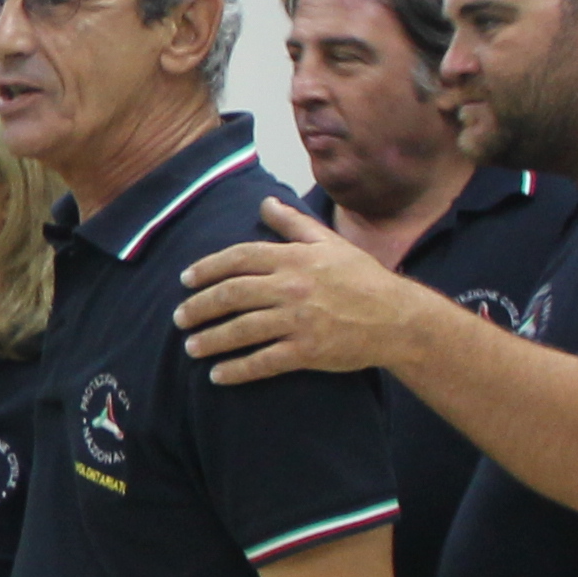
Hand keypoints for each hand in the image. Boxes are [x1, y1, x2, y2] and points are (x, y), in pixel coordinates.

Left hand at [174, 200, 429, 383]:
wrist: (397, 318)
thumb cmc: (362, 277)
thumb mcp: (329, 242)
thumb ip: (293, 223)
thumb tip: (265, 201)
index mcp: (295, 258)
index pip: (239, 258)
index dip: (207, 268)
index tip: (185, 280)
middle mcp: (292, 287)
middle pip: (231, 294)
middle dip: (199, 307)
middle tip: (179, 317)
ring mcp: (299, 320)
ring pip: (241, 330)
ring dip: (210, 340)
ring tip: (190, 347)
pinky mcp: (307, 350)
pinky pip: (263, 362)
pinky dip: (237, 370)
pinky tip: (217, 375)